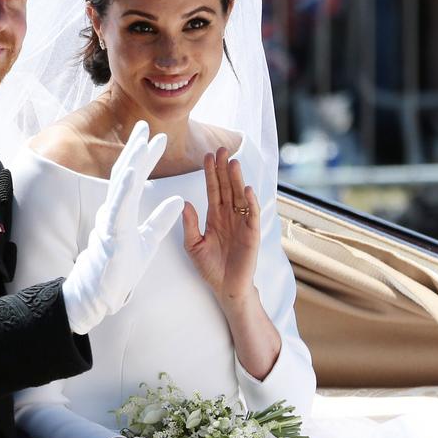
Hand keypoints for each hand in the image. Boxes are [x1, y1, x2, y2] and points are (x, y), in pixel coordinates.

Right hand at [61, 121, 184, 334]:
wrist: (103, 292)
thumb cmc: (121, 268)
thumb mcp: (148, 240)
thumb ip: (161, 219)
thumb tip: (180, 200)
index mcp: (123, 211)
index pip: (135, 178)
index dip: (145, 157)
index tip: (157, 138)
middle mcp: (114, 210)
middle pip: (124, 173)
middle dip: (135, 149)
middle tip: (144, 125)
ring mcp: (110, 220)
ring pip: (120, 186)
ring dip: (131, 162)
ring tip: (141, 141)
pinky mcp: (111, 233)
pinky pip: (118, 207)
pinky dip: (125, 188)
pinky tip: (132, 172)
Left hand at [182, 147, 259, 312]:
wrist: (225, 288)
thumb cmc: (210, 267)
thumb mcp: (193, 245)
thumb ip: (189, 224)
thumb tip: (184, 202)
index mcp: (214, 217)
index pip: (213, 189)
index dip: (210, 173)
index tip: (206, 155)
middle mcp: (229, 216)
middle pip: (227, 187)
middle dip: (224, 169)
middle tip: (221, 148)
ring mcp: (241, 223)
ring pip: (239, 197)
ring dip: (237, 180)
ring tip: (233, 162)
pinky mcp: (252, 234)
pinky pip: (251, 215)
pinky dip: (250, 202)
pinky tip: (247, 189)